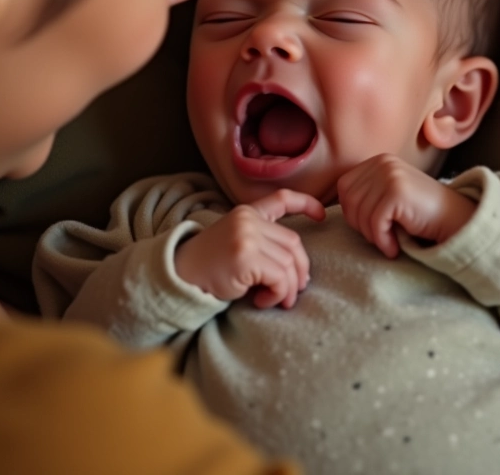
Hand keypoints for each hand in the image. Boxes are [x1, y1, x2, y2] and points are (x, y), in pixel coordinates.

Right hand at [175, 189, 324, 308]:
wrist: (178, 276)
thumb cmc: (210, 268)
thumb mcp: (237, 245)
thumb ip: (264, 245)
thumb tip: (300, 272)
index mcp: (246, 213)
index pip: (281, 199)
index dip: (305, 204)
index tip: (322, 215)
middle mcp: (248, 219)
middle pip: (293, 243)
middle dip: (300, 271)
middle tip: (294, 292)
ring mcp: (247, 235)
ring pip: (289, 263)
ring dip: (286, 289)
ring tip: (273, 300)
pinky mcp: (245, 256)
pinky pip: (279, 278)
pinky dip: (277, 294)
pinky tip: (261, 301)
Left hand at [337, 154, 476, 258]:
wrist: (457, 220)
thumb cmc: (420, 214)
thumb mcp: (388, 196)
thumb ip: (366, 194)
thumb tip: (332, 209)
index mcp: (377, 161)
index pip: (344, 187)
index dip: (352, 213)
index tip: (369, 228)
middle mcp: (382, 162)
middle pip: (349, 200)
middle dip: (360, 226)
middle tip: (380, 238)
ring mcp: (390, 174)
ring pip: (360, 213)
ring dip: (372, 236)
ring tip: (389, 242)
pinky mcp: (397, 191)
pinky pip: (375, 222)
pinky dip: (382, 241)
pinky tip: (394, 247)